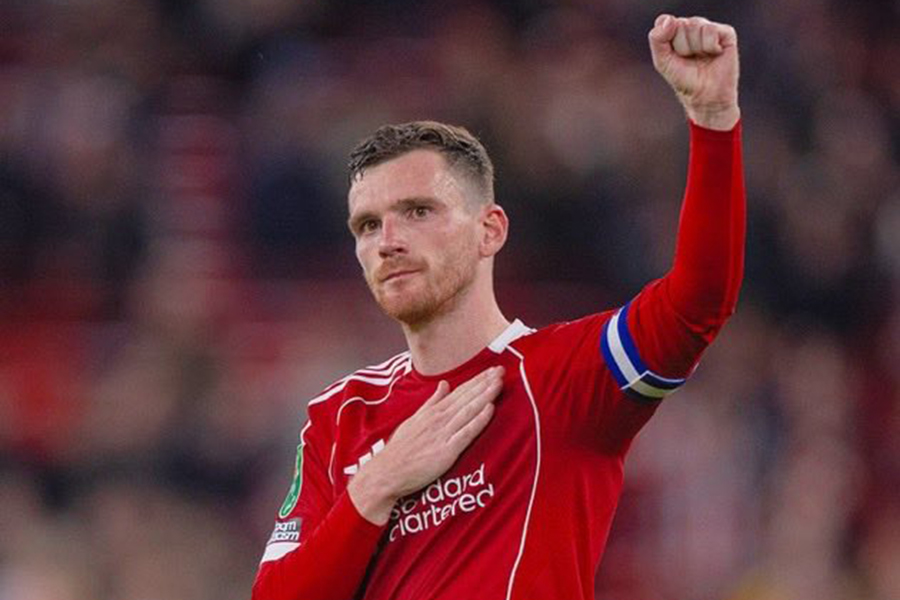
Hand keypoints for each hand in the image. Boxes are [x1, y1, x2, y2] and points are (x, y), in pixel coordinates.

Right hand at [347, 366, 503, 524]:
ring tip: (499, 382)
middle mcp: (439, 419)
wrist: (388, 472)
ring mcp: (443, 434)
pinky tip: (490, 408)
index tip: (491, 370)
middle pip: (467, 397)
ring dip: (485, 395)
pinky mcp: (446, 451)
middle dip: (485, 383)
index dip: (477, 380)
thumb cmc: (400, 449)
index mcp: (433, 411)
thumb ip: (432, 402)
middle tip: (502, 369)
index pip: (460, 392)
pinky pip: (466, 432)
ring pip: (469, 410)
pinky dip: (479, 420)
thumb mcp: (414, 419)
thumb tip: (444, 385)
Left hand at [649, 14, 739, 130]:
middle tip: (689, 59)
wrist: (705, 96)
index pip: (664, 21)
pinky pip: (711, 30)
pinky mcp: (726, 33)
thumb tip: (669, 20)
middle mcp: (692, 27)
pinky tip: (714, 54)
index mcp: (675, 31)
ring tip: (701, 58)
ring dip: (696, 48)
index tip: (673, 54)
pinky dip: (710, 46)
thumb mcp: (662, 61)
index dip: (666, 37)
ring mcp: (709, 29)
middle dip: (682, 46)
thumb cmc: (683, 79)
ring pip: (695, 25)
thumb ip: (657, 39)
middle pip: (680, 24)